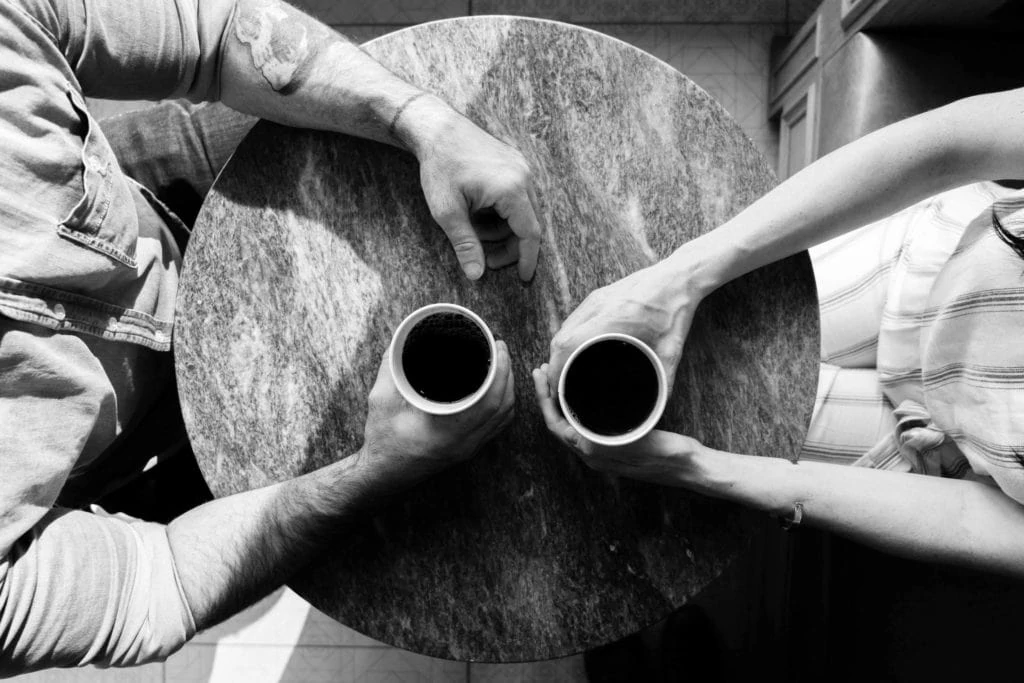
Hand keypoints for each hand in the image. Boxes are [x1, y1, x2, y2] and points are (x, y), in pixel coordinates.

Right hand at [359, 340, 514, 489]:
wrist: (383, 474)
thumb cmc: (381, 440)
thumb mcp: (381, 400)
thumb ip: (391, 368)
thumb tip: (400, 341)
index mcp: (447, 431)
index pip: (490, 401)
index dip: (501, 372)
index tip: (498, 348)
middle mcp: (464, 443)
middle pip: (503, 406)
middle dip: (507, 373)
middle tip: (500, 348)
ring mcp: (469, 449)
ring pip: (504, 417)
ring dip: (508, 388)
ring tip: (502, 363)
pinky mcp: (468, 449)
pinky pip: (497, 426)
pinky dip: (503, 404)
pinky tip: (498, 389)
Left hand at [412, 102, 541, 281]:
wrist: (436, 127)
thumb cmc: (440, 167)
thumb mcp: (447, 212)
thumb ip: (465, 244)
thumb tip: (476, 275)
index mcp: (512, 189)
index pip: (530, 234)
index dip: (527, 259)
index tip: (523, 278)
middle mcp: (524, 176)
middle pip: (529, 224)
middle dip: (509, 246)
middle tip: (485, 258)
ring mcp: (521, 167)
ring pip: (523, 211)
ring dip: (503, 228)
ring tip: (474, 229)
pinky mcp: (514, 163)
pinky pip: (518, 196)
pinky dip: (502, 212)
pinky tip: (479, 212)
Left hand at [532, 364, 698, 484]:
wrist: (688, 468)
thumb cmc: (668, 453)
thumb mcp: (635, 439)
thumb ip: (604, 436)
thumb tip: (574, 426)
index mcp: (593, 454)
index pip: (555, 425)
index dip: (544, 398)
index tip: (541, 373)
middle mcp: (592, 456)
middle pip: (558, 422)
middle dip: (548, 396)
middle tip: (542, 369)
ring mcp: (602, 453)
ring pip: (570, 424)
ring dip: (561, 401)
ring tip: (556, 376)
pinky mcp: (613, 447)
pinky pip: (585, 426)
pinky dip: (577, 408)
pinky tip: (582, 392)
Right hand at [546, 260, 698, 393]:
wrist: (678, 278)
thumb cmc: (676, 311)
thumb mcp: (672, 351)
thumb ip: (665, 381)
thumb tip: (660, 406)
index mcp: (614, 320)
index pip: (569, 346)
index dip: (556, 370)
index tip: (556, 390)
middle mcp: (598, 307)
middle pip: (560, 339)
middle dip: (554, 366)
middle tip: (558, 388)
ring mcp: (595, 299)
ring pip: (563, 328)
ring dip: (559, 352)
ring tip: (562, 372)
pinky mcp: (597, 296)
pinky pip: (572, 320)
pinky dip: (567, 338)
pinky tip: (573, 350)